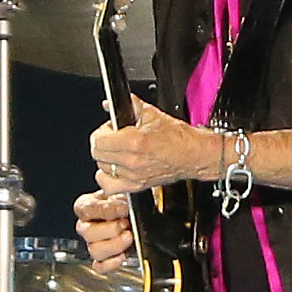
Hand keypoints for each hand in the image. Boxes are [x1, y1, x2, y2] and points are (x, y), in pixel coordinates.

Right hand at [74, 188, 134, 271]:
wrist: (139, 215)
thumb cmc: (129, 202)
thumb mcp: (124, 192)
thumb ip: (119, 197)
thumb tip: (122, 205)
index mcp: (87, 206)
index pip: (85, 209)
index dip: (105, 211)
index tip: (122, 209)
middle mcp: (87, 226)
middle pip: (87, 232)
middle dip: (110, 229)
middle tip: (125, 224)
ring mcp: (94, 244)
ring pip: (94, 251)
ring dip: (114, 245)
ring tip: (129, 237)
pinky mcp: (103, 260)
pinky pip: (100, 266)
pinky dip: (112, 263)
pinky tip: (123, 255)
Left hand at [90, 96, 217, 193]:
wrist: (193, 155)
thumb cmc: (178, 137)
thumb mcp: (152, 114)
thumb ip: (130, 106)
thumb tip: (111, 103)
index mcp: (134, 141)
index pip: (99, 140)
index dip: (102, 132)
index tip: (109, 129)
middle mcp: (132, 161)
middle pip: (98, 154)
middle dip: (103, 143)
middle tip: (112, 139)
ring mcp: (133, 176)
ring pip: (102, 169)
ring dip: (105, 160)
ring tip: (115, 153)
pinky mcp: (137, 186)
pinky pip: (110, 187)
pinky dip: (107, 179)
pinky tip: (113, 171)